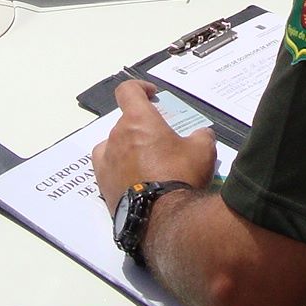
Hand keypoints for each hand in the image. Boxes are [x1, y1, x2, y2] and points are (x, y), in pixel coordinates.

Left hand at [91, 80, 217, 210]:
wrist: (163, 218)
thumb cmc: (181, 175)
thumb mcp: (203, 150)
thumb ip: (201, 135)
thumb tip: (202, 134)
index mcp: (138, 120)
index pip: (128, 91)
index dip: (140, 88)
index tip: (153, 95)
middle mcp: (116, 136)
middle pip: (126, 122)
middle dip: (143, 127)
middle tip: (162, 142)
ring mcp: (106, 160)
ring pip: (116, 144)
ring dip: (130, 147)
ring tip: (149, 163)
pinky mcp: (102, 184)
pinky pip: (109, 166)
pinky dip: (119, 166)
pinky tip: (134, 178)